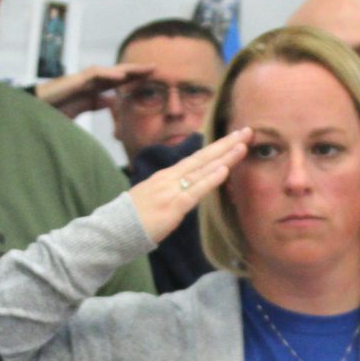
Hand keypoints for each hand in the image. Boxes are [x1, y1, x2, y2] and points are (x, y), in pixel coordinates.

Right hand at [36, 63, 156, 117]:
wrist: (37, 110)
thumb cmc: (55, 110)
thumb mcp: (82, 109)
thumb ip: (96, 104)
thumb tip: (110, 102)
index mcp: (95, 88)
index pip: (119, 82)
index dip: (136, 80)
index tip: (153, 81)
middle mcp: (91, 81)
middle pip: (119, 73)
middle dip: (137, 71)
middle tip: (157, 69)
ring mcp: (84, 79)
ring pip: (111, 71)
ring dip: (128, 70)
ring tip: (146, 69)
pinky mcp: (76, 80)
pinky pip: (96, 74)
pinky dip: (109, 74)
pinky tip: (122, 76)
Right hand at [127, 128, 250, 242]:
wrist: (112, 230)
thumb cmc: (131, 219)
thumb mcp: (152, 198)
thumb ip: (170, 192)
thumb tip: (185, 193)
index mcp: (166, 176)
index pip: (197, 158)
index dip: (217, 147)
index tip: (234, 137)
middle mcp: (170, 178)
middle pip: (203, 157)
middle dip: (226, 144)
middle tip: (247, 131)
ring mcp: (171, 190)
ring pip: (202, 170)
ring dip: (224, 157)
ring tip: (242, 145)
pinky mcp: (172, 206)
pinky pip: (195, 191)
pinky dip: (210, 180)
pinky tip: (223, 170)